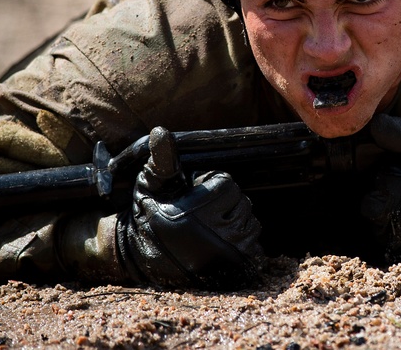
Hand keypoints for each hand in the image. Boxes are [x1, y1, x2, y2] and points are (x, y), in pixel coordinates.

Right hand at [115, 127, 263, 289]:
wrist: (144, 257)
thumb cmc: (150, 213)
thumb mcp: (152, 184)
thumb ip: (163, 158)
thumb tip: (161, 131)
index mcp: (193, 213)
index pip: (227, 183)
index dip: (211, 186)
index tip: (194, 197)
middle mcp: (212, 236)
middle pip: (242, 203)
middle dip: (226, 205)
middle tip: (202, 215)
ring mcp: (226, 255)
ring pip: (251, 224)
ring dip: (236, 223)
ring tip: (210, 230)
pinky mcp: (235, 269)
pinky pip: (255, 246)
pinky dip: (243, 243)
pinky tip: (221, 244)